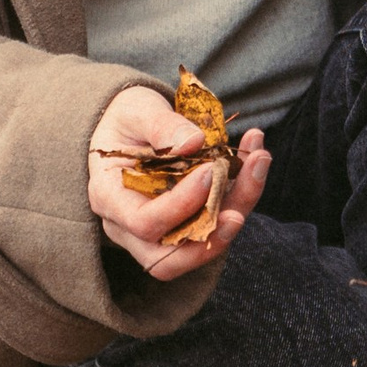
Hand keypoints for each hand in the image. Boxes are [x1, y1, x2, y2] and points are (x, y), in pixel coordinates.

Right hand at [88, 83, 269, 277]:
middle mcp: (129, 227)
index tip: (209, 171)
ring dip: (234, 214)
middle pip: (170, 257)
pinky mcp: (188, 225)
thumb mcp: (138, 110)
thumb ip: (162, 125)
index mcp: (109, 197)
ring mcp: (159, 233)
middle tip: (239, 209)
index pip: (143, 223)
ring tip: (257, 168)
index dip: (179, 206)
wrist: (131, 125)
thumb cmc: (128, 118)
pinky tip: (254, 159)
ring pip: (198, 247)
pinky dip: (240, 197)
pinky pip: (215, 225)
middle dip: (211, 235)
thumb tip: (195, 142)